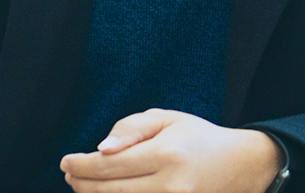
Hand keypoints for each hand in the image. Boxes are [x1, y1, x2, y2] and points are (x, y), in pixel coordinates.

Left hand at [60, 109, 280, 192]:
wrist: (238, 166)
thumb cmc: (196, 137)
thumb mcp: (166, 119)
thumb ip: (131, 129)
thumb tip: (100, 150)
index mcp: (167, 155)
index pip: (111, 165)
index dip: (82, 166)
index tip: (66, 161)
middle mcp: (171, 186)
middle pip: (111, 192)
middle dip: (82, 184)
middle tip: (69, 174)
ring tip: (83, 185)